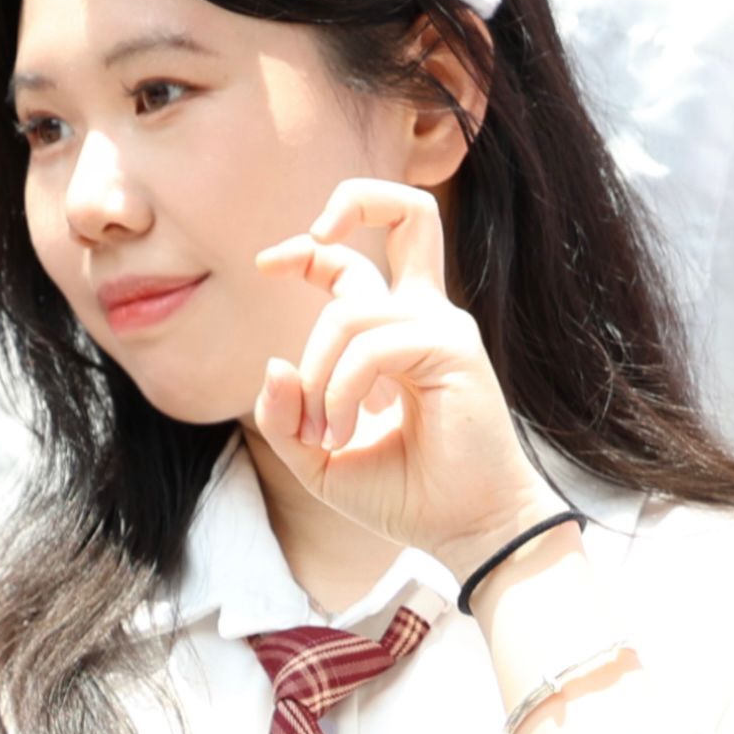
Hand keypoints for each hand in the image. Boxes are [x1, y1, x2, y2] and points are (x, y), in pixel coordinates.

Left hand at [253, 179, 560, 576]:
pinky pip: (370, 348)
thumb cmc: (403, 494)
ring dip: (316, 375)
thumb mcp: (317, 456)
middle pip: (411, 213)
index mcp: (397, 332)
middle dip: (354, 200)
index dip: (310, 247)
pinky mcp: (455, 350)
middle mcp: (426, 317)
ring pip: (350, 311)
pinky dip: (339, 391)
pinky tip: (342, 432)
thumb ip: (284, 415)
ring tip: (323, 433)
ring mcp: (444, 328)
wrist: (465, 532)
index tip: (268, 264)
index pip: (355, 260)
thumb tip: (271, 364)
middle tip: (278, 258)